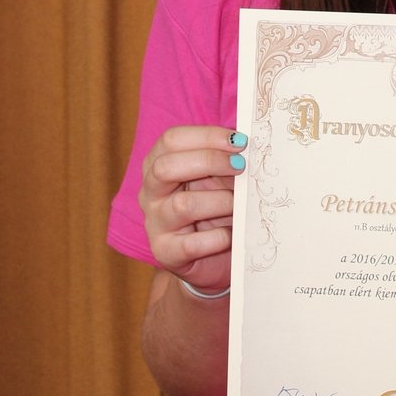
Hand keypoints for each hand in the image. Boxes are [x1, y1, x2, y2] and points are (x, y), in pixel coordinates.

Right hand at [138, 125, 244, 294]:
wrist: (209, 259)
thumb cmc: (214, 208)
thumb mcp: (217, 178)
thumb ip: (225, 159)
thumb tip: (245, 142)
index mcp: (157, 164)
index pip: (171, 140)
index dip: (206, 136)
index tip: (239, 141)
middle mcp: (150, 192)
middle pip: (165, 167)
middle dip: (209, 161)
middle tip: (240, 165)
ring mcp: (155, 224)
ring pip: (183, 205)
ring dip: (220, 201)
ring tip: (238, 205)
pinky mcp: (166, 252)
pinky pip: (192, 244)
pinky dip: (218, 237)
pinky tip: (231, 234)